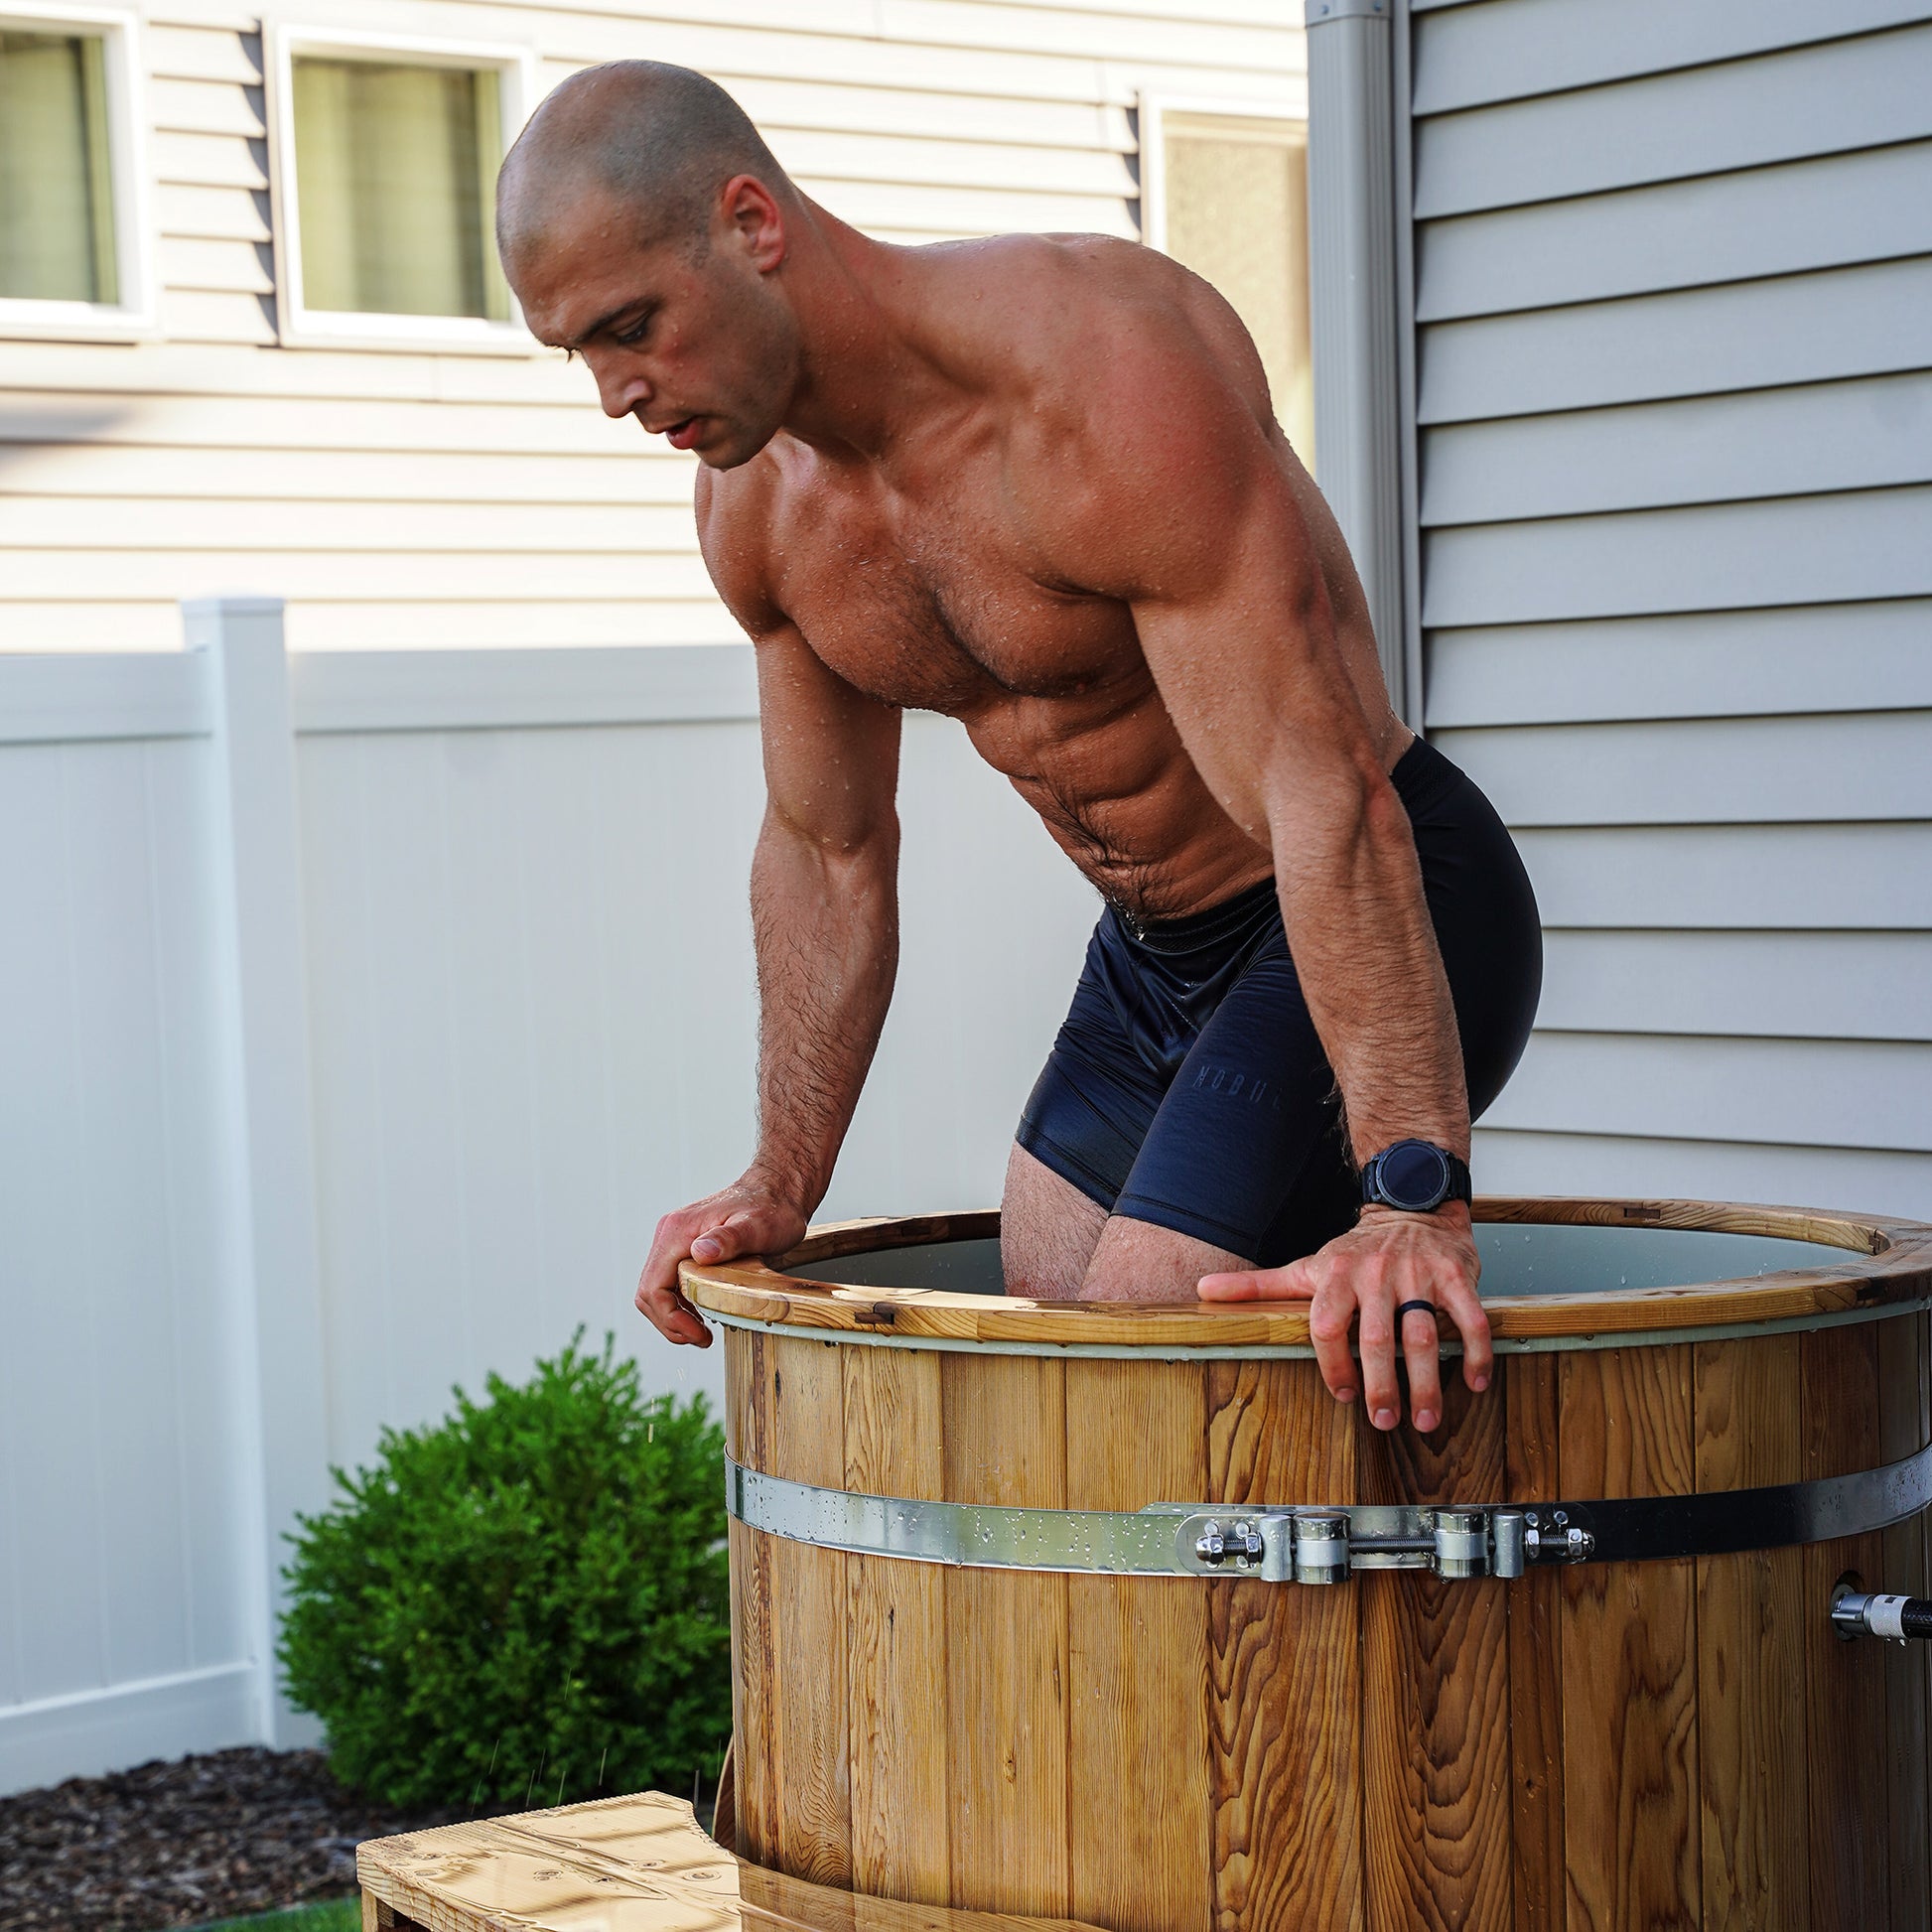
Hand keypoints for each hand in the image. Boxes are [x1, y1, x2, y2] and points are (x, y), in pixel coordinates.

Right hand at [636, 1175, 810, 1347]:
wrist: (778, 1191)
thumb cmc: (771, 1208)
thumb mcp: (756, 1227)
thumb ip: (728, 1239)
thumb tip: (700, 1251)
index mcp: (677, 1231)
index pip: (653, 1287)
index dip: (670, 1318)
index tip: (698, 1333)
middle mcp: (669, 1235)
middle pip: (648, 1292)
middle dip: (670, 1323)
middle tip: (701, 1339)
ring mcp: (676, 1241)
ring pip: (657, 1290)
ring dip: (673, 1317)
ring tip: (701, 1333)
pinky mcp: (685, 1248)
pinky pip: (670, 1284)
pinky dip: (680, 1305)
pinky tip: (702, 1314)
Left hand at [1197, 1205, 1489, 1431]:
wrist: (1411, 1208)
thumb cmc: (1356, 1252)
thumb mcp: (1306, 1266)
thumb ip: (1258, 1286)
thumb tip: (1203, 1289)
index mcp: (1336, 1276)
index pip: (1327, 1325)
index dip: (1332, 1364)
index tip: (1342, 1395)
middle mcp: (1376, 1275)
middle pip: (1376, 1337)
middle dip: (1381, 1383)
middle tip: (1384, 1420)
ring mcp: (1418, 1275)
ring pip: (1423, 1334)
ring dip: (1427, 1381)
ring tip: (1425, 1418)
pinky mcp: (1455, 1275)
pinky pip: (1470, 1318)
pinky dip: (1476, 1352)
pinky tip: (1476, 1383)